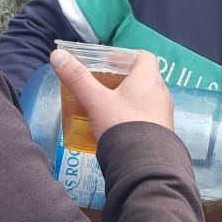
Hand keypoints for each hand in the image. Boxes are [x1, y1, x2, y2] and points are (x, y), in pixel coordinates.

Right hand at [51, 48, 172, 141]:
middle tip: (101, 85)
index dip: (125, 56)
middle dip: (122, 80)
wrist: (144, 165)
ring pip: (144, 99)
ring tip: (105, 107)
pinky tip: (116, 127)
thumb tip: (57, 55)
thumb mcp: (95, 101)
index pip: (144, 56)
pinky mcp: (162, 133)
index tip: (107, 62)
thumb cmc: (122, 125)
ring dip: (127, 100)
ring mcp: (164, 115)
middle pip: (143, 78)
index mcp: (148, 79)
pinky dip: (132, 117)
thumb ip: (77, 78)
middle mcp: (161, 94)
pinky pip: (147, 118)